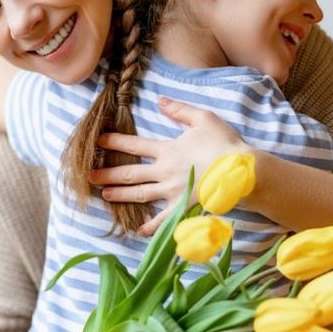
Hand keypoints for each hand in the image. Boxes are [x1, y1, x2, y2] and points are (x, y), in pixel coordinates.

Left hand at [89, 97, 251, 234]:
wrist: (243, 171)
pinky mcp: (183, 208)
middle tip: (89, 175)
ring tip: (104, 195)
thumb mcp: (203, 118)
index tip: (98, 140)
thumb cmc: (225, 143)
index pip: (135, 145)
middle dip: (107, 173)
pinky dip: (149, 226)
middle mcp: (165, 172)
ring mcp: (172, 192)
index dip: (115, 142)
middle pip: (130, 173)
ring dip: (120, 194)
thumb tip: (160, 101)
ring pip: (140, 194)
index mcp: (168, 150)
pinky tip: (137, 230)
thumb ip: (179, 110)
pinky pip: (162, 220)